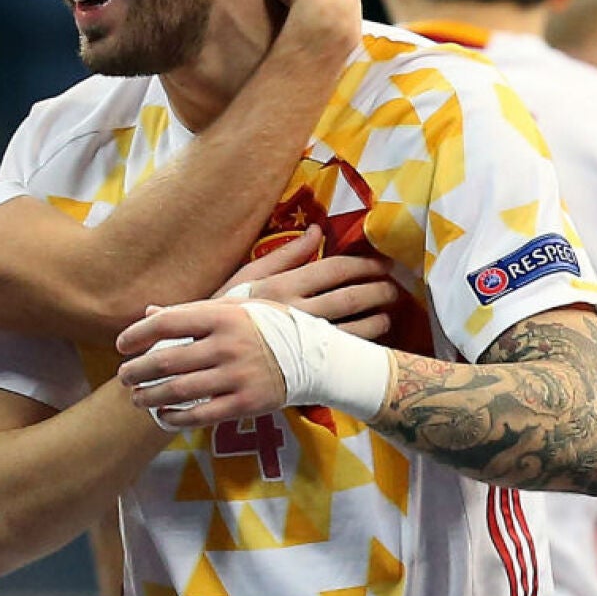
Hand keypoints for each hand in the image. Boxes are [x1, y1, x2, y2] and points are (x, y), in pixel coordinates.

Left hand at [113, 300, 286, 424]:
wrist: (315, 358)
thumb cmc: (267, 327)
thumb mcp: (235, 308)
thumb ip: (191, 312)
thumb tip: (149, 313)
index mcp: (223, 316)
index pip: (167, 322)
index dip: (137, 334)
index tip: (121, 344)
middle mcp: (228, 345)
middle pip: (167, 361)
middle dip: (137, 371)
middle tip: (123, 376)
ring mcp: (237, 376)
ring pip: (179, 391)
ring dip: (149, 396)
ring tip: (136, 397)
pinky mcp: (246, 403)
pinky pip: (200, 415)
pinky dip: (175, 418)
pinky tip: (162, 415)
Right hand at [217, 226, 397, 338]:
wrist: (204, 354)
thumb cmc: (224, 311)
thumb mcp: (247, 276)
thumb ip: (285, 254)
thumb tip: (318, 230)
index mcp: (282, 286)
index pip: (335, 269)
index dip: (364, 265)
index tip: (380, 265)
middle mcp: (295, 312)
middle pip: (351, 297)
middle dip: (378, 290)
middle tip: (392, 287)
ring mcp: (302, 341)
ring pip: (353, 328)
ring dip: (378, 318)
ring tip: (387, 313)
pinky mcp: (304, 365)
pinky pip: (343, 353)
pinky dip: (364, 344)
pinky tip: (373, 338)